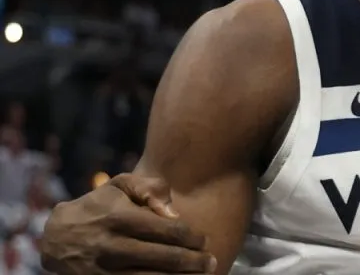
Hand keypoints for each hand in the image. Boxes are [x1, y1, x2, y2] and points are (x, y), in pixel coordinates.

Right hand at [40, 173, 215, 273]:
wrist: (57, 236)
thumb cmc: (98, 206)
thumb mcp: (121, 185)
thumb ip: (151, 188)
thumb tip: (173, 212)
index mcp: (121, 218)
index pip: (168, 230)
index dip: (192, 237)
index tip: (203, 240)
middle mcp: (113, 245)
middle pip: (165, 258)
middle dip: (193, 262)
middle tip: (210, 262)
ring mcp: (104, 270)